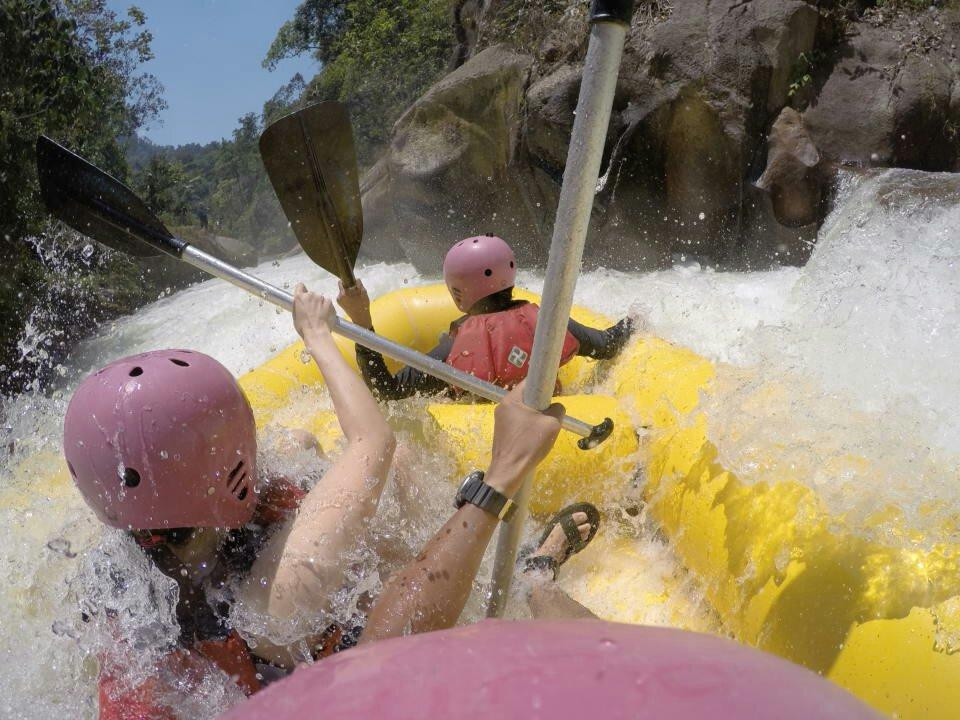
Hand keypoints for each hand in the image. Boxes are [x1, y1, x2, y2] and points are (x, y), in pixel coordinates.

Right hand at [293, 283, 335, 341]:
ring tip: (320, 314)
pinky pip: (327, 302)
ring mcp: (321, 297)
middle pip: (311, 294)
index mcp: (299, 297)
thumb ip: (298, 305)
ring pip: (320, 298)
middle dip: (312, 300)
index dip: (302, 290)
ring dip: (320, 303)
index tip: (304, 295)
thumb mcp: (295, 315)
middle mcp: (310, 294)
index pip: (300, 286)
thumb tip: (301, 302)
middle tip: (313, 310)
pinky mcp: (329, 302)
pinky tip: (325, 314)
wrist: (316, 332)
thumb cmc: (303, 327)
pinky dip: (327, 306)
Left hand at [337, 279, 372, 328]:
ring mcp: (339, 301)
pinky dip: (347, 296)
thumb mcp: (364, 293)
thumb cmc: (363, 305)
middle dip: (348, 287)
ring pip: (343, 292)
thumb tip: (356, 279)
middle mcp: (339, 296)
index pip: (341, 282)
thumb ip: (359, 284)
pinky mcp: (340, 304)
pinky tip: (352, 300)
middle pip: (342, 287)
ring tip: (355, 295)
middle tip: (355, 289)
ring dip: (348, 292)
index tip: (350, 280)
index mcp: (343, 293)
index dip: (345, 280)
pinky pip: (343, 297)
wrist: (360, 317)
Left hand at [486, 382, 563, 496]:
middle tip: (551, 416)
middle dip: (541, 405)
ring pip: (524, 411)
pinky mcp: (501, 432)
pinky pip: (519, 422)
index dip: (544, 385)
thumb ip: (557, 410)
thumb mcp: (552, 425)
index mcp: (511, 400)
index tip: (555, 393)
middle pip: (527, 398)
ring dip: (535, 418)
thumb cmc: (529, 445)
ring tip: (543, 431)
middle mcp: (503, 406)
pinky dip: (528, 427)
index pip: (530, 382)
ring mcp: (500, 420)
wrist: (509, 471)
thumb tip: (556, 408)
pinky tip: (534, 439)